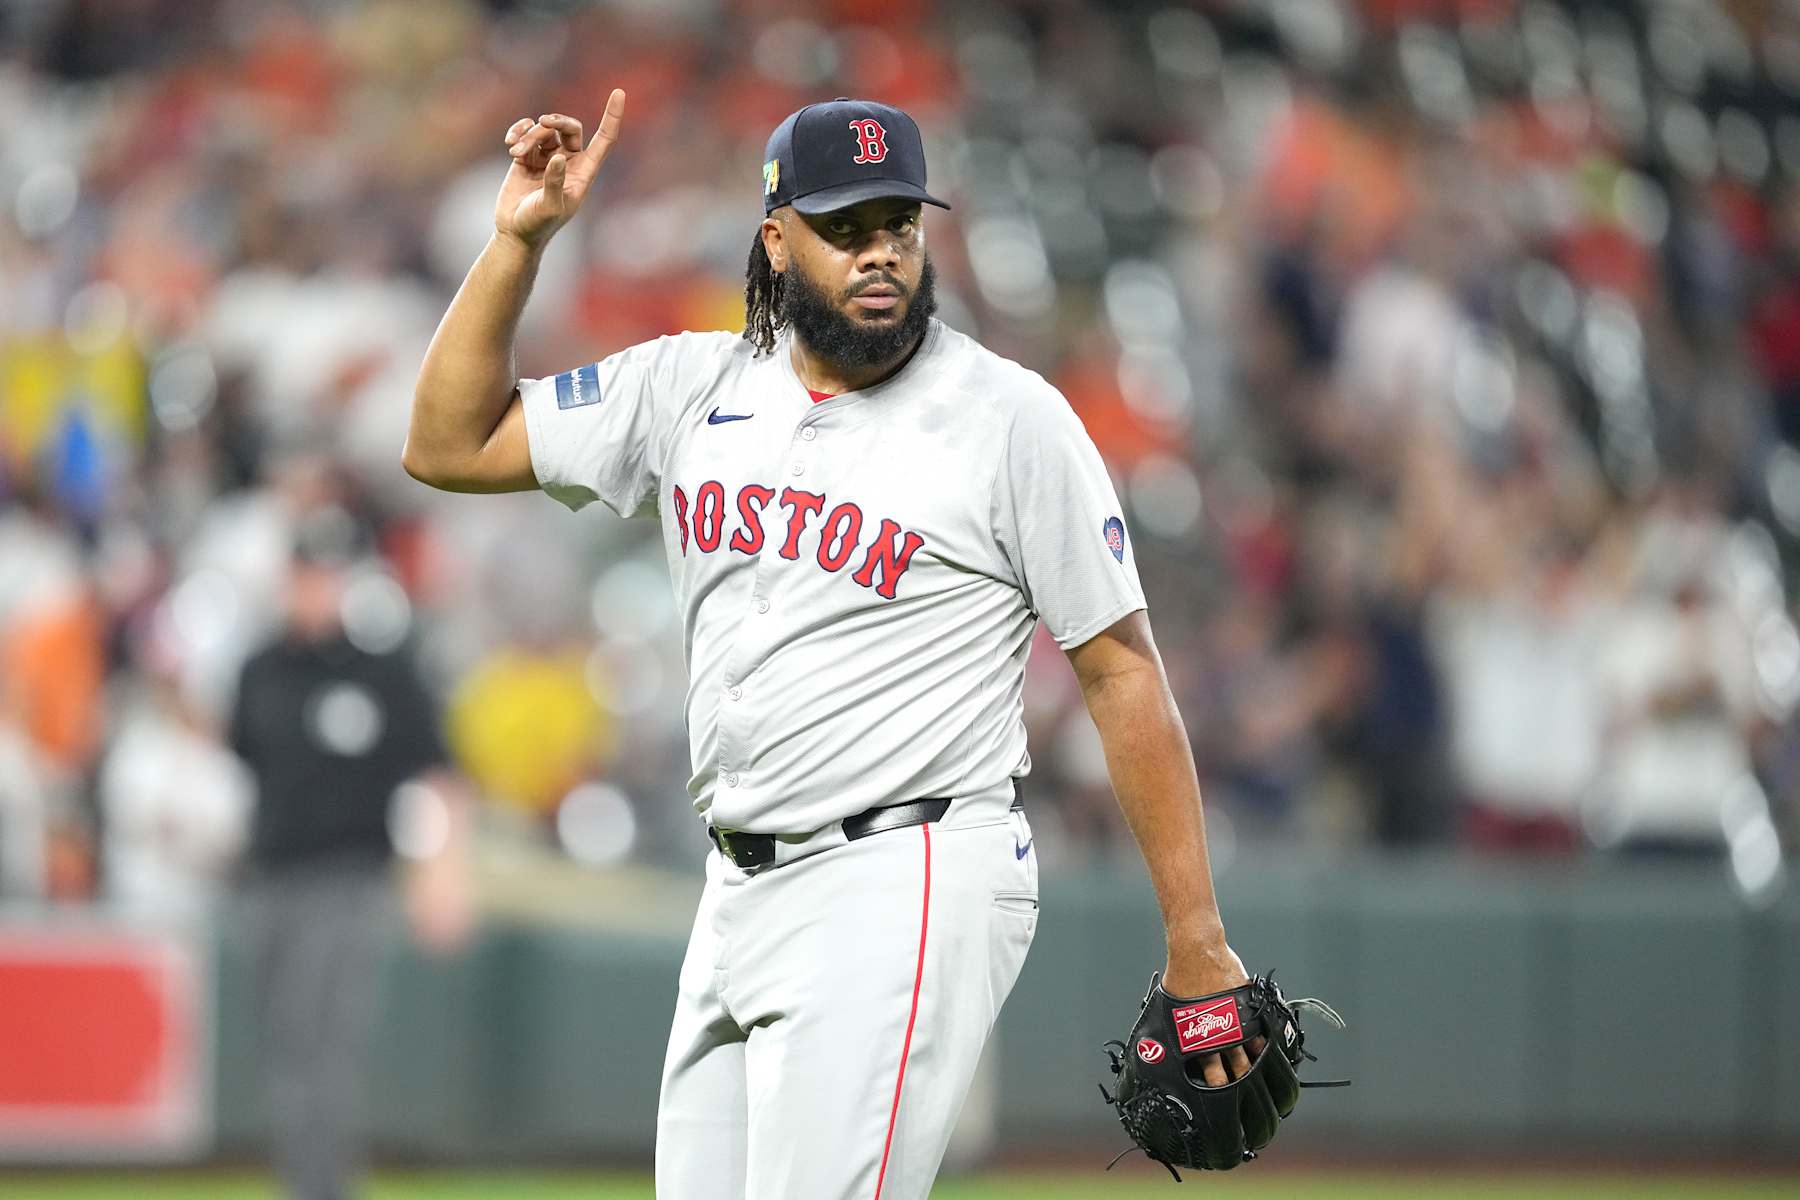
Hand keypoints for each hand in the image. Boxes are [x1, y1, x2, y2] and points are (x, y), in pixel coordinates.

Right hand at [494, 88, 626, 249]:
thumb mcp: (550, 206)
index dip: (612, 117)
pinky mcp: (527, 157)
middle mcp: (569, 162)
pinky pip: (526, 132)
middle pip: (570, 127)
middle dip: (556, 121)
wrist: (514, 232)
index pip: (605, 139)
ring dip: (529, 135)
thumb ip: (554, 182)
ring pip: (543, 130)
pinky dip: (518, 132)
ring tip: (516, 151)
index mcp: (584, 172)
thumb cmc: (538, 225)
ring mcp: (547, 157)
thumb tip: (556, 157)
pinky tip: (510, 143)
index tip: (618, 92)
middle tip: (541, 123)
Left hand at [1161, 942, 1266, 1087]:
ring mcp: (1234, 1020)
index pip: (1207, 1069)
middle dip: (1236, 1083)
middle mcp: (1218, 1032)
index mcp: (1196, 1036)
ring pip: (1247, 1053)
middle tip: (1239, 1096)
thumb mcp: (1168, 1007)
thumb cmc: (1181, 976)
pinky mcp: (1246, 1008)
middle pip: (1231, 1067)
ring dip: (1251, 1068)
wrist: (1198, 951)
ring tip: (1255, 1081)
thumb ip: (1172, 1026)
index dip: (1214, 1084)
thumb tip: (1155, 1040)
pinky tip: (1265, 1053)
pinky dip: (1262, 1044)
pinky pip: (1258, 1032)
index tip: (1216, 1094)